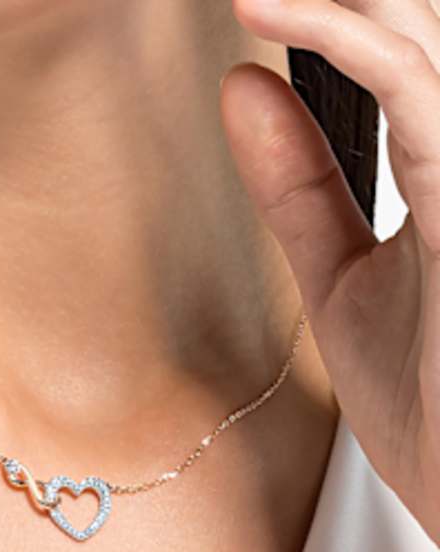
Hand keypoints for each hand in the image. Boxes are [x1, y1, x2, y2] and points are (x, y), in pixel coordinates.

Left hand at [220, 0, 439, 544]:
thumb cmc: (429, 399)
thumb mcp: (341, 276)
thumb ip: (299, 184)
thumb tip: (242, 84)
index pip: (402, 42)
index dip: (329, 6)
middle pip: (420, 17)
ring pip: (425, 32)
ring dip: (339, 1)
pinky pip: (420, 93)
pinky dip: (347, 41)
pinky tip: (265, 8)